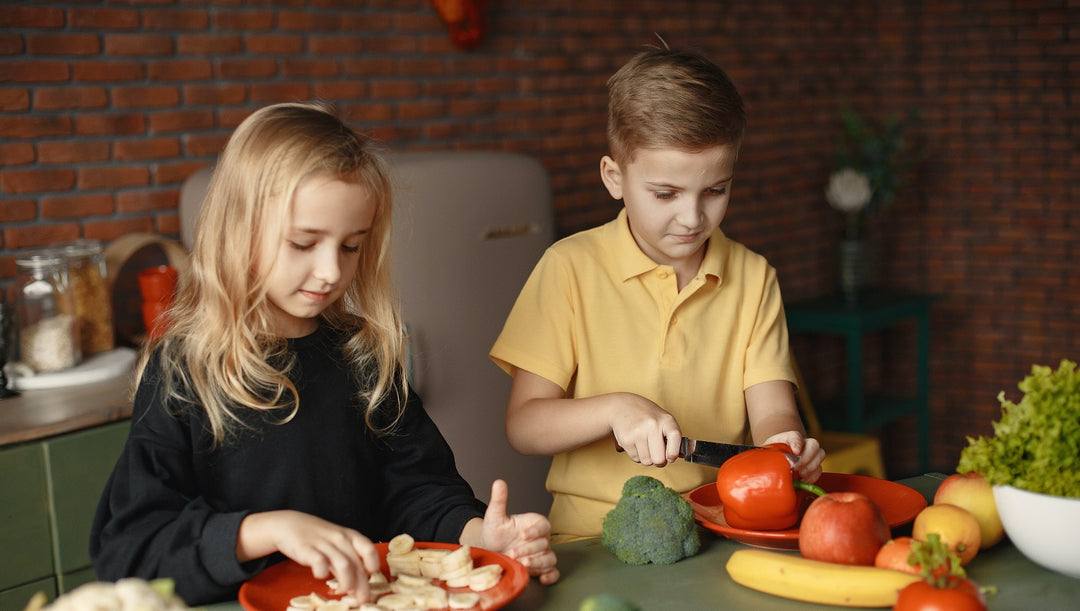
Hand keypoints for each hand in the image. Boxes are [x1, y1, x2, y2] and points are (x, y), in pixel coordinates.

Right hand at [238, 510, 380, 600]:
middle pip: (357, 564)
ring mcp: (324, 543)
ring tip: (343, 591)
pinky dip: (322, 573)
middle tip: (362, 599)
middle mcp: (339, 539)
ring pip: (344, 565)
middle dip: (362, 585)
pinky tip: (321, 577)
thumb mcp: (336, 543)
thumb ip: (347, 561)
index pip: (369, 549)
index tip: (371, 577)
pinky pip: (319, 563)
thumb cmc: (316, 536)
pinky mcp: (307, 549)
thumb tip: (359, 584)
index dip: (373, 564)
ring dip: (347, 582)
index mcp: (349, 536)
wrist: (289, 525)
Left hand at [473, 480, 559, 584]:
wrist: (489, 551)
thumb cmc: (495, 533)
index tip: (522, 534)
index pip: (544, 525)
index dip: (535, 530)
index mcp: (533, 524)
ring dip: (538, 563)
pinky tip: (541, 579)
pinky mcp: (539, 569)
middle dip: (529, 549)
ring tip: (523, 565)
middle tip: (512, 553)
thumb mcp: (494, 516)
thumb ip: (499, 500)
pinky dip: (550, 576)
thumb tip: (498, 482)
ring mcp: (540, 555)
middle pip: (544, 544)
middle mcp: (540, 540)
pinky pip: (552, 573)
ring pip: (550, 559)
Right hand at [608, 393, 681, 466]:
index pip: (676, 437)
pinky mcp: (626, 440)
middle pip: (659, 459)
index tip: (671, 457)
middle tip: (656, 453)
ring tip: (644, 444)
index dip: (674, 452)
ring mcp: (638, 432)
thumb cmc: (646, 414)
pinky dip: (636, 455)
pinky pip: (635, 459)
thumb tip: (688, 452)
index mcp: (666, 419)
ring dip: (646, 457)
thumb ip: (674, 437)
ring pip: (647, 461)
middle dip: (658, 461)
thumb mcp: (663, 420)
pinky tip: (635, 443)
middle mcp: (653, 425)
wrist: (621, 406)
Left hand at [762, 431, 824, 482]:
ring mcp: (811, 454)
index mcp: (790, 438)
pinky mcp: (814, 467)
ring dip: (811, 467)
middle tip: (797, 467)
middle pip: (813, 444)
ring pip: (820, 455)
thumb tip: (761, 464)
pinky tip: (804, 481)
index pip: (795, 436)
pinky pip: (819, 469)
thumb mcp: (767, 453)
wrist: (777, 462)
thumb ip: (767, 455)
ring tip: (801, 475)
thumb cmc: (771, 457)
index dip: (797, 442)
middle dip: (807, 457)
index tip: (795, 451)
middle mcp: (803, 444)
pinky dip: (813, 476)